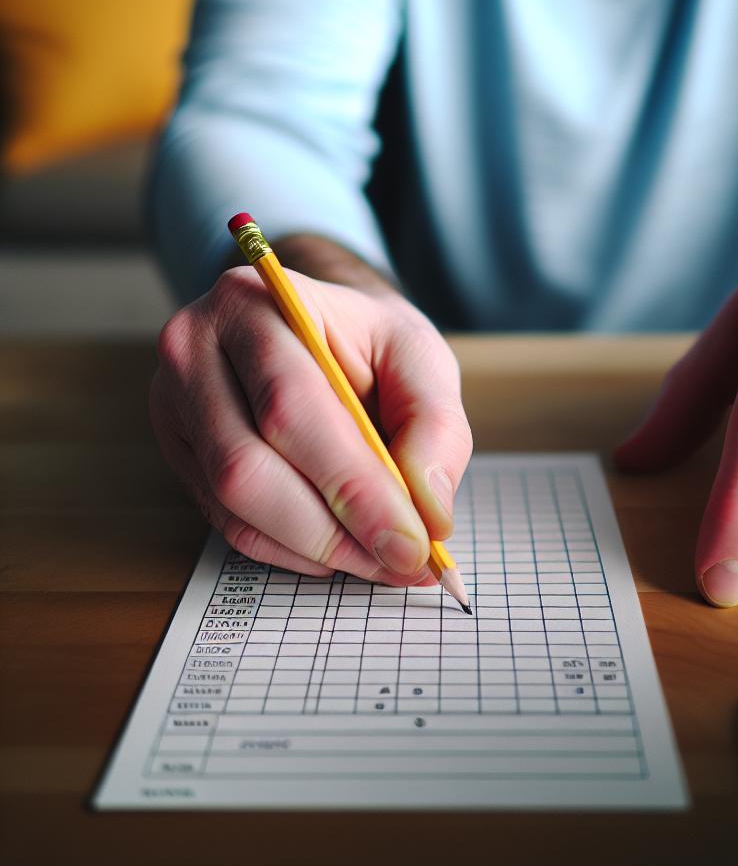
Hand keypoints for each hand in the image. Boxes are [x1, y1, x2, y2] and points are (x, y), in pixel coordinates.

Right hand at [151, 237, 472, 582]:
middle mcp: (193, 349)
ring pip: (231, 503)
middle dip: (334, 529)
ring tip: (380, 559)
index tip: (413, 541)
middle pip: (246, 465)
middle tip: (401, 561)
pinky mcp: (177, 450)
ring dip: (315, 547)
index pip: (291, 407)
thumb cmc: (370, 341)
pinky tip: (339, 548)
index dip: (353, 486)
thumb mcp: (421, 358)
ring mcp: (173, 403)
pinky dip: (289, 549)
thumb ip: (436, 427)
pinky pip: (226, 522)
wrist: (320, 327)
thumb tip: (428, 510)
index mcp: (254, 303)